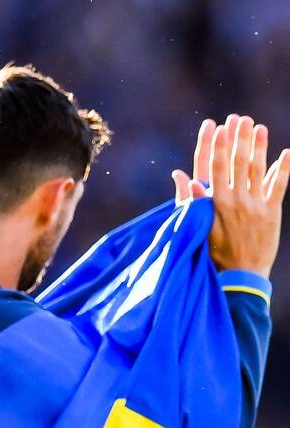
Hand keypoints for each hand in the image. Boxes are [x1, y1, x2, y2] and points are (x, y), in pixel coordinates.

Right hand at [173, 115, 289, 276]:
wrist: (240, 276)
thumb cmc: (213, 254)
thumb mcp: (197, 228)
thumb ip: (191, 201)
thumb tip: (181, 176)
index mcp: (215, 203)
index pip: (214, 168)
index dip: (216, 146)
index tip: (216, 127)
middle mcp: (236, 201)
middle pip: (237, 163)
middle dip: (238, 139)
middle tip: (239, 118)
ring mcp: (255, 206)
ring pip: (257, 170)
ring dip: (259, 147)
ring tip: (259, 127)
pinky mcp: (272, 213)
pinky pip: (279, 187)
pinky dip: (284, 170)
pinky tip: (286, 152)